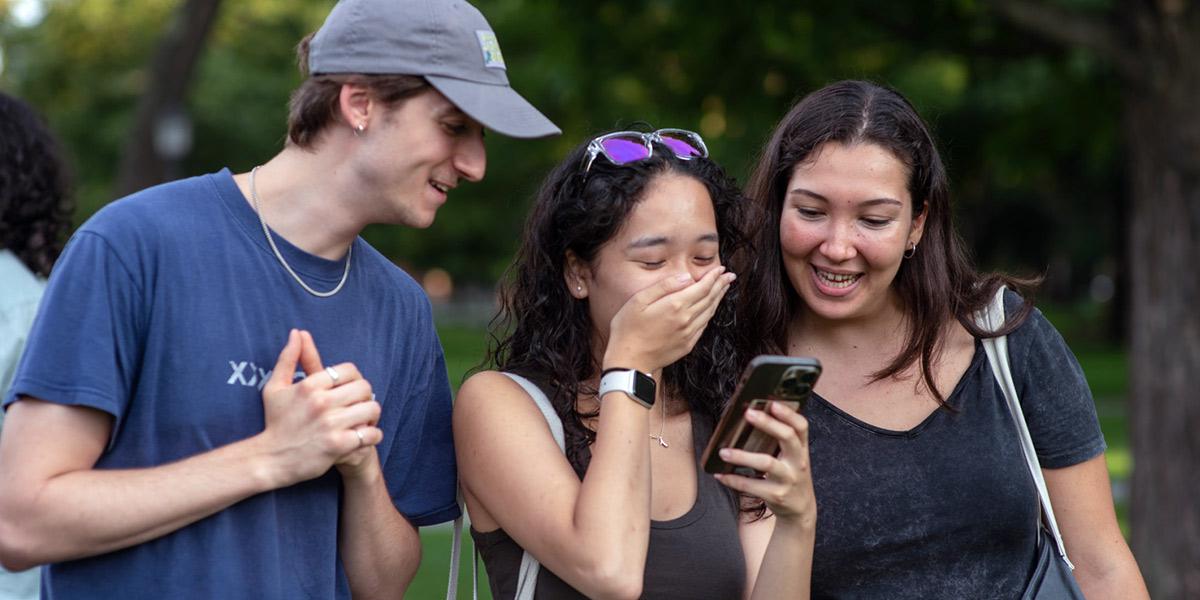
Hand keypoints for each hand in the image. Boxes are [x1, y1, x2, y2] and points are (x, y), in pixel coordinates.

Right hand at [258, 329, 381, 485]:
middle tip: (358, 406)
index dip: (354, 380)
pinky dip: (372, 436)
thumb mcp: (275, 387)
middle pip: (365, 387)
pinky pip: (371, 434)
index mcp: (309, 385)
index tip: (348, 391)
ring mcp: (331, 424)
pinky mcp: (339, 445)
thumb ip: (288, 358)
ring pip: (372, 409)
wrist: (270, 459)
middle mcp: (321, 402)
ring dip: (371, 416)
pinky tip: (362, 437)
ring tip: (362, 421)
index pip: (349, 370)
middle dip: (365, 397)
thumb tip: (297, 333)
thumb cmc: (275, 422)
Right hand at [603, 266, 735, 373]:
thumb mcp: (639, 300)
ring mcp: (688, 334)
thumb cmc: (628, 329)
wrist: (629, 361)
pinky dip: (710, 314)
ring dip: (718, 299)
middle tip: (730, 276)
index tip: (721, 269)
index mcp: (675, 305)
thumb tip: (686, 276)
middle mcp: (686, 319)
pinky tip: (710, 309)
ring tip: (724, 289)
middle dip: (721, 285)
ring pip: (709, 312)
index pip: (702, 287)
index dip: (713, 277)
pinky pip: (704, 326)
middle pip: (710, 299)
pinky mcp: (687, 345)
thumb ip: (664, 286)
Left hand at [714, 402, 815, 528]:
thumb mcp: (794, 457)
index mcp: (802, 449)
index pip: (801, 427)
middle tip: (748, 413)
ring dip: (742, 457)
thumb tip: (755, 415)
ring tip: (723, 452)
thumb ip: (782, 440)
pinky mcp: (776, 496)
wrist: (801, 509)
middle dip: (768, 424)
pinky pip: (752, 485)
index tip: (773, 403)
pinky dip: (733, 480)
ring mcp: (788, 480)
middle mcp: (798, 462)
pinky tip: (721, 475)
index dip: (789, 414)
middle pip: (787, 438)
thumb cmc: (791, 476)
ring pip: (766, 464)